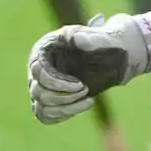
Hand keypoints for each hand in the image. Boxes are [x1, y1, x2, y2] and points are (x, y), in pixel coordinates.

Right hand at [28, 13, 150, 124]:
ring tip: (89, 100)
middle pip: (38, 92)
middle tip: (87, 89)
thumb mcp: (100, 36)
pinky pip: (46, 115)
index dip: (57, 83)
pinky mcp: (49, 100)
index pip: (38, 72)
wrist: (112, 55)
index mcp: (44, 49)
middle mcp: (38, 69)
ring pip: (41, 107)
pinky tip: (83, 106)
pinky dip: (63, 114)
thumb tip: (77, 38)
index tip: (81, 85)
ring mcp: (42, 86)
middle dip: (63, 96)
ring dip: (65, 108)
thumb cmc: (102, 42)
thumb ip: (90, 36)